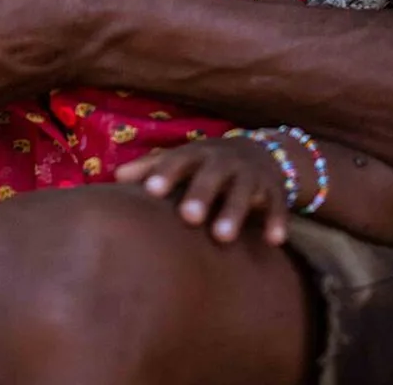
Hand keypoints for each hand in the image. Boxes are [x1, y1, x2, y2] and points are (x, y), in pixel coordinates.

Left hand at [116, 137, 294, 245]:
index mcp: (197, 154)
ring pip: (243, 190)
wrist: (260, 151)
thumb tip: (115, 177)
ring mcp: (250, 175)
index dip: (166, 173)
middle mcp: (223, 161)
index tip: (151, 191)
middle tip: (188, 216)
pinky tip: (274, 241)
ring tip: (222, 237)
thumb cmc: (206, 163)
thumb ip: (151, 168)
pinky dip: (276, 220)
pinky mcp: (274, 190)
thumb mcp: (182, 160)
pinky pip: (277, 205)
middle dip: (201, 193)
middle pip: (212, 174)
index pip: (179, 160)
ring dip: (234, 211)